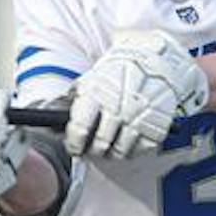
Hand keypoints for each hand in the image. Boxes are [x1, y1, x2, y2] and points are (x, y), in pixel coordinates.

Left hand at [65, 31, 207, 158]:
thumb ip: (76, 101)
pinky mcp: (156, 127)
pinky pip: (139, 150)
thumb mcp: (93, 79)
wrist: (156, 62)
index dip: (74, 143)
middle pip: (101, 144)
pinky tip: (127, 141)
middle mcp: (118, 108)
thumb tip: (60, 121)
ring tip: (110, 146)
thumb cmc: (121, 72)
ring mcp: (139, 119)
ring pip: (120, 151)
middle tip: (92, 148)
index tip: (74, 147)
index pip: (80, 130)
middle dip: (93, 150)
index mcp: (98, 95)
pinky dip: (131, 150)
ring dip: (112, 152)